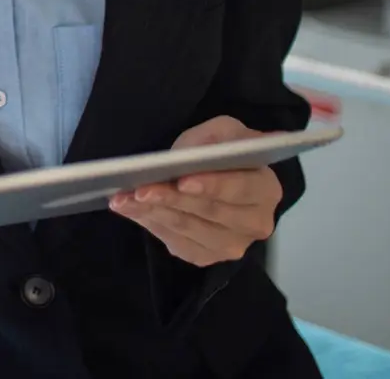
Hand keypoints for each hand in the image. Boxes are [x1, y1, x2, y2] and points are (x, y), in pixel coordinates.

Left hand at [109, 115, 281, 266]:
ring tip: (123, 199)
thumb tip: (199, 152)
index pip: (239, 189)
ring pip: (188, 229)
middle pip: (209, 212)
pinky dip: (150, 224)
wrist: (218, 178)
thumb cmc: (221, 153)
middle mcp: (256, 223)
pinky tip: (130, 210)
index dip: (211, 185)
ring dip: (152, 212)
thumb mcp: (224, 132)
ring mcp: (232, 245)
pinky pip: (176, 243)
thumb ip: (218, 136)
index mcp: (266, 189)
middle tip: (140, 189)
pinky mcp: (207, 256)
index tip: (182, 181)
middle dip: (171, 199)